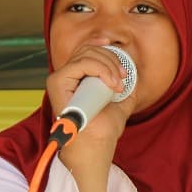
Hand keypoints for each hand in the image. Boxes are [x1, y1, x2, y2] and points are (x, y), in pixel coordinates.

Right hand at [45, 44, 136, 168]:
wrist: (96, 145)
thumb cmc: (103, 130)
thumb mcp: (120, 104)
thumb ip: (125, 90)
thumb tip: (133, 77)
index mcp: (76, 79)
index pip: (86, 50)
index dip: (101, 45)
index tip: (119, 49)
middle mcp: (66, 77)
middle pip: (88, 49)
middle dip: (111, 58)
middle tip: (123, 77)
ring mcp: (60, 78)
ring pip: (86, 54)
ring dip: (108, 65)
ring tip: (118, 84)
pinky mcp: (57, 82)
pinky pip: (81, 64)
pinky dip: (100, 69)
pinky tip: (111, 84)